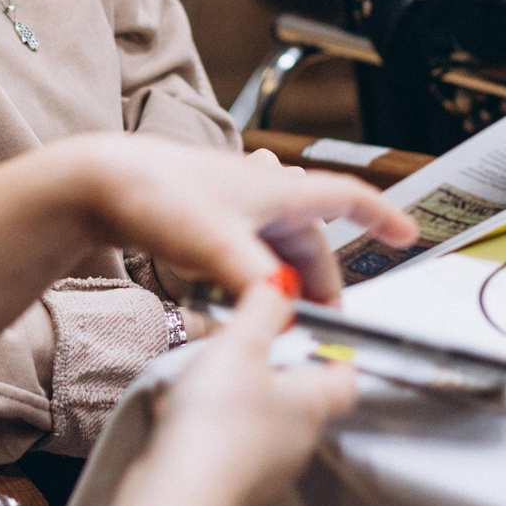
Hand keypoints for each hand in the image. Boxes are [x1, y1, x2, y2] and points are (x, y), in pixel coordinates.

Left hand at [53, 136, 415, 305]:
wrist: (96, 181)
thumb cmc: (156, 196)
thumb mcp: (216, 247)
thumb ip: (257, 284)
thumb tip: (285, 311)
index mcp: (279, 190)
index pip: (347, 197)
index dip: (382, 216)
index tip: (408, 234)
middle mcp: (261, 190)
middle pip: (308, 239)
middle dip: (319, 281)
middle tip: (320, 325)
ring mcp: (230, 201)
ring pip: (274, 246)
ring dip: (281, 282)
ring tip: (277, 319)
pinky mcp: (201, 214)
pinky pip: (242, 248)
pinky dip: (249, 275)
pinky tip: (230, 297)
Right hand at [109, 282, 356, 505]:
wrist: (179, 499)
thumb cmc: (216, 424)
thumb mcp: (240, 345)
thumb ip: (263, 307)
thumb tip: (282, 282)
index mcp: (312, 404)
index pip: (346, 377)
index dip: (336, 352)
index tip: (320, 333)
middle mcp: (298, 442)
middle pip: (302, 399)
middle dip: (277, 371)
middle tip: (251, 347)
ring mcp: (268, 471)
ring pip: (264, 424)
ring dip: (239, 401)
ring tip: (206, 381)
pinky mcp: (234, 490)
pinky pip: (231, 450)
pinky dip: (212, 431)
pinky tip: (181, 419)